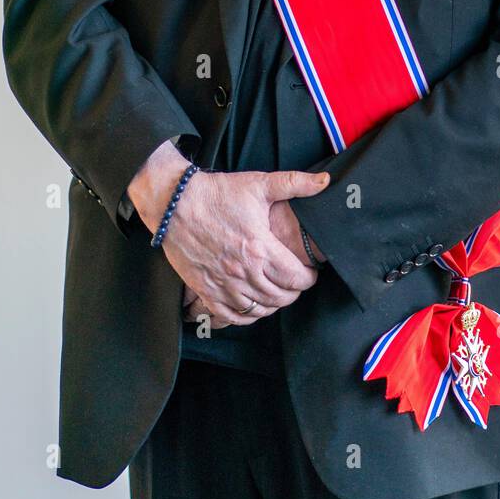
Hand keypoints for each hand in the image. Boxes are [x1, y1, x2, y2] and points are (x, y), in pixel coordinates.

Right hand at [128, 143, 329, 324]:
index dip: (308, 278)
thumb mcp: (258, 184)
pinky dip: (247, 316)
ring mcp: (223, 284)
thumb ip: (294, 183)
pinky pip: (232, 316)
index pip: (296, 277)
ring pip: (259, 309)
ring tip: (278, 292)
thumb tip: (324, 182)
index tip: (310, 272)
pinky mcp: (205, 290)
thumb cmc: (217, 193)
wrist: (174, 203)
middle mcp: (243, 271)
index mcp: (259, 248)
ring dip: (273, 304)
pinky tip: (253, 306)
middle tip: (296, 282)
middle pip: (280, 297)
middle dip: (294, 291)